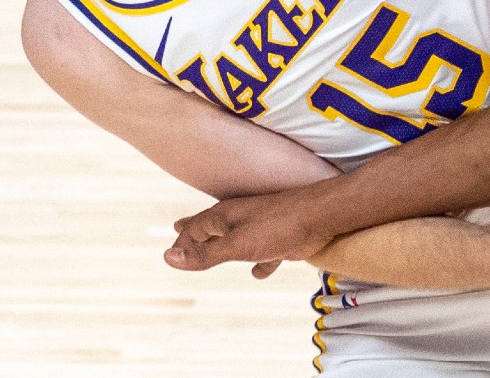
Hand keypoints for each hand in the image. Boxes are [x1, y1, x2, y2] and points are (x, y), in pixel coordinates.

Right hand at [165, 192, 333, 278]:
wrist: (321, 217)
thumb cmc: (278, 227)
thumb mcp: (236, 245)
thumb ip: (204, 254)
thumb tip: (167, 257)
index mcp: (225, 216)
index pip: (194, 229)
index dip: (181, 242)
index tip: (171, 255)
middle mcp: (240, 219)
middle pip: (211, 226)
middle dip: (195, 230)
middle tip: (178, 226)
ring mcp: (260, 228)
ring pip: (236, 239)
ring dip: (223, 246)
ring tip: (213, 250)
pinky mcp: (279, 240)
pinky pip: (264, 253)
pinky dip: (260, 263)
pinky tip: (259, 272)